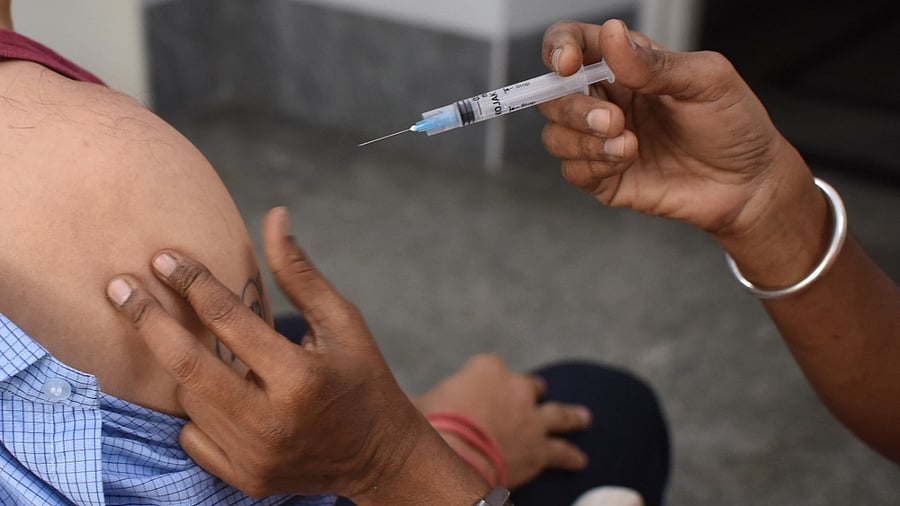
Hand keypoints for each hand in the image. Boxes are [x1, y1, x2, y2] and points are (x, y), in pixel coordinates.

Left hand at [105, 207, 486, 503]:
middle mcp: (272, 421)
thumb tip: (274, 216)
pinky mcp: (244, 478)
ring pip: (189, 400)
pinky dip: (194, 409)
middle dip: (147, 320)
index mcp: (301, 377)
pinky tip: (206, 388)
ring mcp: (255, 456)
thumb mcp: (343, 321)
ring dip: (180, 365)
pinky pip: (193, 437)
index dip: (192, 282)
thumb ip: (301, 274)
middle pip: (189, 364)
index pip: (230, 319)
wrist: (380, 456)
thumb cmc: (363, 378)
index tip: (162, 258)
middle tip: (118, 287)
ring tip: (176, 336)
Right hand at [413, 354, 590, 488]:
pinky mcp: (542, 449)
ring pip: (559, 414)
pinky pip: (562, 453)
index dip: (485, 380)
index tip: (480, 391)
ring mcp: (532, 418)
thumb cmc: (430, 426)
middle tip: (537, 392)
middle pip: (529, 386)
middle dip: (531, 392)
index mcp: (485, 368)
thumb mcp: (416, 403)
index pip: (489, 367)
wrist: (456, 456)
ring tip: (584, 418)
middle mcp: (516, 387)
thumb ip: (418, 400)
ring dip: (573, 417)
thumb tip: (394, 404)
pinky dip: (571, 457)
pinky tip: (580, 461)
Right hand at [538, 19, 808, 237]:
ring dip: (583, 139)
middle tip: (613, 119)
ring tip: (628, 144)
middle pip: (552, 95)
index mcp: (626, 65)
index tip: (567, 64)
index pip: (572, 44)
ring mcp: (601, 141)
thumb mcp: (707, 80)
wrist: (750, 183)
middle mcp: (607, 100)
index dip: (558, 48)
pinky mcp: (604, 178)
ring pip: (554, 135)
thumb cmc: (734, 124)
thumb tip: (612, 35)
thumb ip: (655, 63)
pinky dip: (592, 164)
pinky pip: (572, 171)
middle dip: (572, 108)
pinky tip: (626, 160)